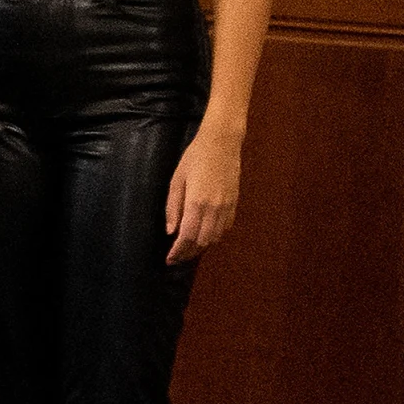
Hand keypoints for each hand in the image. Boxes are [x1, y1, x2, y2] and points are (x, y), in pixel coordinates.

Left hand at [164, 129, 242, 262]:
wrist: (222, 144)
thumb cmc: (194, 158)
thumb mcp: (176, 180)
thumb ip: (173, 207)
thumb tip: (171, 231)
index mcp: (197, 202)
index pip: (187, 236)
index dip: (178, 252)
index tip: (169, 260)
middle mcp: (214, 208)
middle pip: (202, 241)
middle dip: (188, 253)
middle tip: (176, 257)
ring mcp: (227, 207)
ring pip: (215, 237)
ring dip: (201, 246)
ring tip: (188, 249)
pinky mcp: (234, 204)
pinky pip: (225, 228)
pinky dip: (214, 236)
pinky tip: (204, 236)